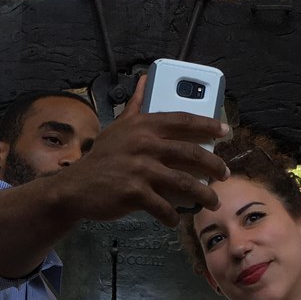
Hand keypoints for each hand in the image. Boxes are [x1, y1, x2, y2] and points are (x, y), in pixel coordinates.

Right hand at [50, 76, 229, 227]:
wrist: (75, 187)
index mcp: (143, 126)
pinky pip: (163, 207)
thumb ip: (135, 105)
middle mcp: (144, 144)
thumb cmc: (101, 157)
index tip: (225, 132)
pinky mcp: (134, 193)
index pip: (182, 120)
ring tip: (212, 202)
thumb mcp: (117, 127)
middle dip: (214, 165)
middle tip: (225, 174)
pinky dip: (172, 216)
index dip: (207, 125)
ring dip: (203, 194)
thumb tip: (145, 80)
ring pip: (184, 183)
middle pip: (191, 153)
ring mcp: (140, 169)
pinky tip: (175, 219)